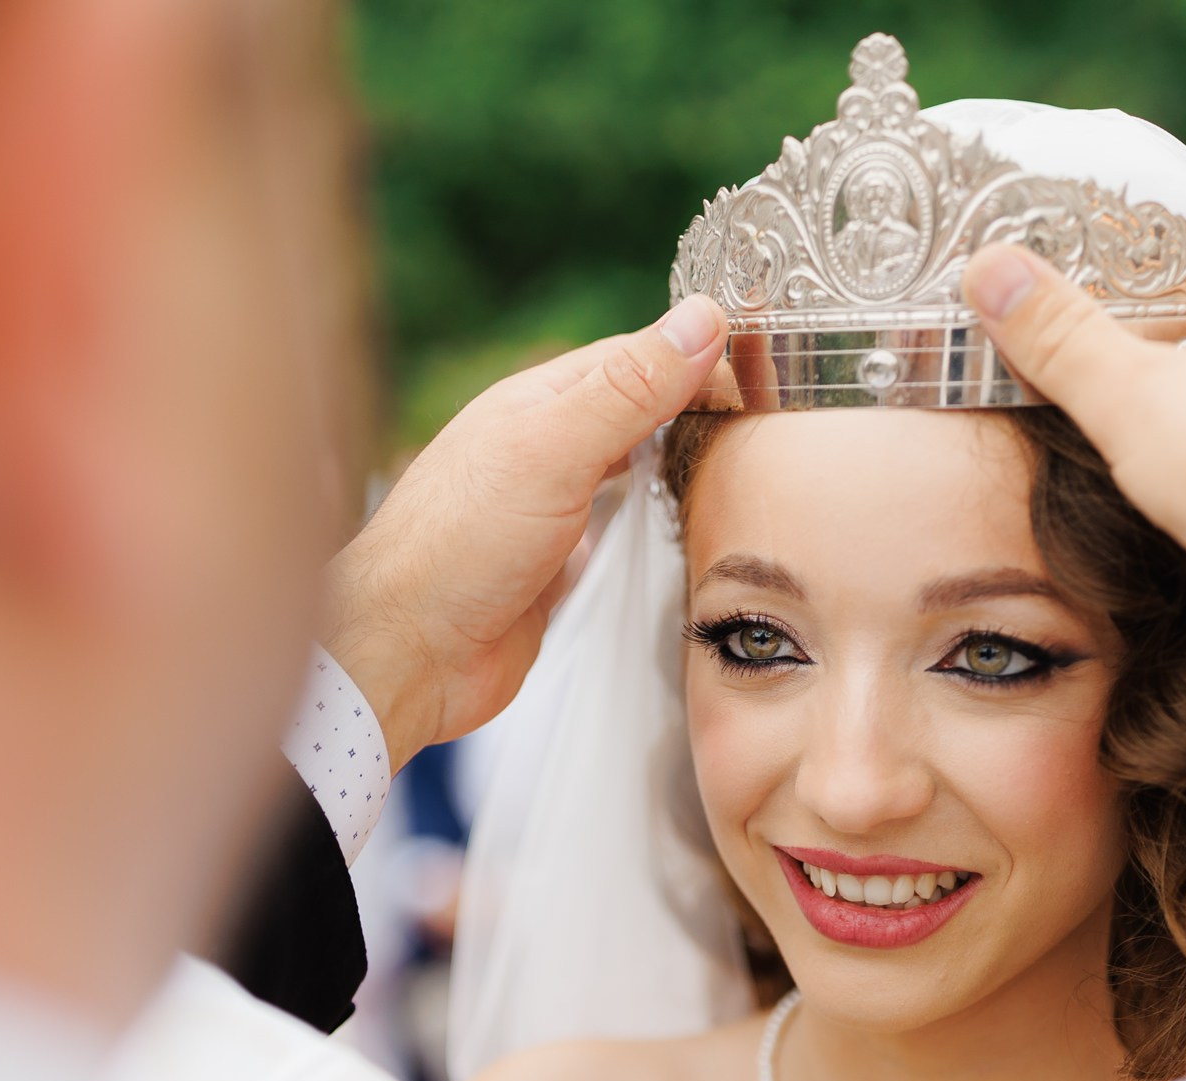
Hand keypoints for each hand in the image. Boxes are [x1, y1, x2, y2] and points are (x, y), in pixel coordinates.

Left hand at [324, 296, 725, 772]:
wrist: (408, 655)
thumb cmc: (458, 547)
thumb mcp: (554, 449)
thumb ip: (629, 388)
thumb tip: (701, 320)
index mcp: (539, 403)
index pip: (638, 356)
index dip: (701, 353)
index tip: (769, 359)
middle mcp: (546, 449)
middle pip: (641, 409)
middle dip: (700, 404)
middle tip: (777, 408)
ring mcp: (553, 509)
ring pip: (636, 469)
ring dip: (684, 461)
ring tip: (752, 459)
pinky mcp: (561, 567)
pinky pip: (624, 532)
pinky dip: (661, 523)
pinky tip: (692, 528)